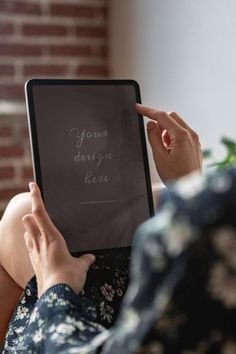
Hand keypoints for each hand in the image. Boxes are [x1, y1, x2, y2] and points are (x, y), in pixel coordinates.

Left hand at [22, 182, 94, 297]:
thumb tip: (90, 257)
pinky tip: (36, 244)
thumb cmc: (68, 278)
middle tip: (37, 207)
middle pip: (29, 220)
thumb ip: (84, 260)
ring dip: (30, 226)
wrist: (55, 297)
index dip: (36, 197)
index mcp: (52, 238)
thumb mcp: (80, 266)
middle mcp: (41, 242)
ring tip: (36, 225)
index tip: (32, 185)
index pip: (40, 212)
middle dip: (32, 212)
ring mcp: (35, 253)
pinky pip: (29, 246)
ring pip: (27, 232)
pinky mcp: (33, 263)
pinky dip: (31, 241)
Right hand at [135, 104, 201, 181]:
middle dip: (159, 122)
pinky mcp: (195, 145)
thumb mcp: (159, 157)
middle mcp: (191, 135)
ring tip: (163, 149)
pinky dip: (173, 136)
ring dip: (166, 130)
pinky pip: (182, 133)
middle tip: (152, 135)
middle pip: (171, 117)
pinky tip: (170, 151)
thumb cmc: (177, 176)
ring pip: (177, 125)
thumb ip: (154, 138)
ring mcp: (194, 140)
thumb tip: (150, 125)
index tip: (138, 108)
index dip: (148, 111)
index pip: (162, 116)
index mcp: (182, 136)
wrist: (191, 189)